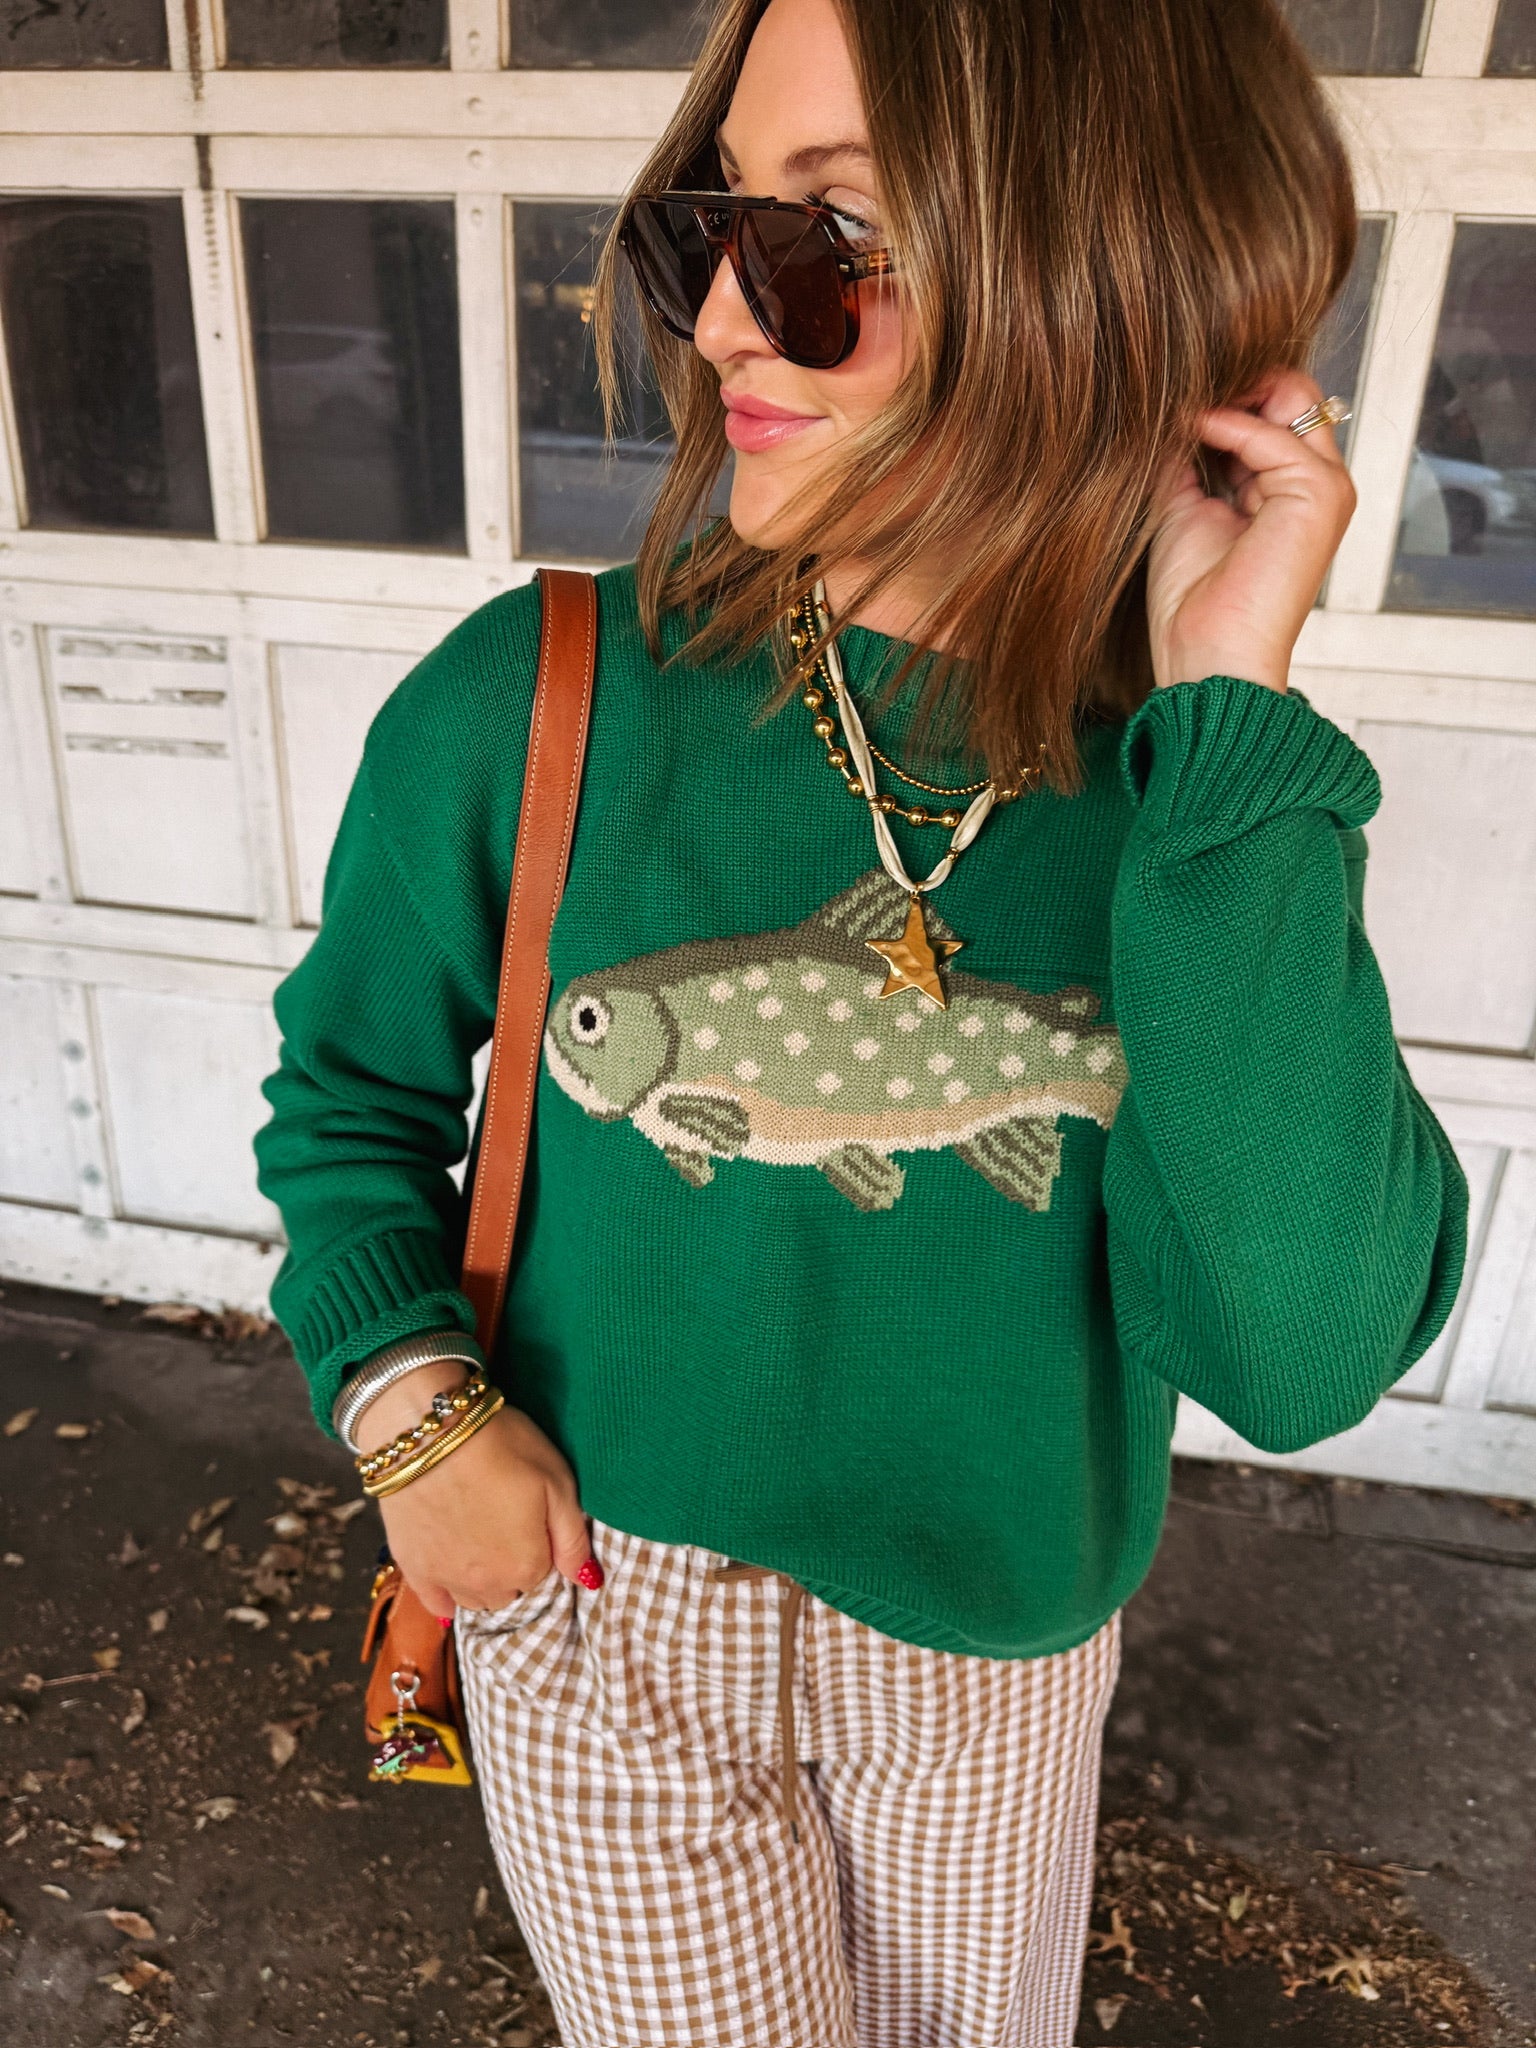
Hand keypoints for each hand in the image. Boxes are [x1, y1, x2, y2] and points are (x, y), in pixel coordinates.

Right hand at [355, 1362, 596, 1619]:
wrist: (428, 1432)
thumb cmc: (501, 1448)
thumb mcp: (557, 1482)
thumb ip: (574, 1539)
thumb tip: (588, 1580)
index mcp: (528, 1566)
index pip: (546, 1572)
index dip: (541, 1542)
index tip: (531, 1513)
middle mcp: (488, 1585)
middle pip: (511, 1589)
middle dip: (513, 1565)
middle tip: (504, 1522)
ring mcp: (447, 1579)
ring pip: (476, 1598)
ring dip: (483, 1579)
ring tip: (478, 1539)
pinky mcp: (412, 1567)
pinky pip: (435, 1603)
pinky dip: (446, 1596)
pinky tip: (450, 1576)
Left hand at [1144, 367, 1356, 693]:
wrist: (1207, 654)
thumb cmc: (1193, 603)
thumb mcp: (1182, 509)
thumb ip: (1185, 457)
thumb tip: (1169, 407)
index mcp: (1288, 492)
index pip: (1272, 411)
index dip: (1226, 395)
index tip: (1174, 398)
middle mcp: (1316, 484)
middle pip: (1290, 393)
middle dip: (1234, 381)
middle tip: (1179, 389)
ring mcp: (1326, 487)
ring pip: (1292, 397)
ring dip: (1230, 394)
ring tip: (1179, 406)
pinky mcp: (1320, 494)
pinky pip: (1274, 434)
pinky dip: (1227, 423)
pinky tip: (1191, 427)